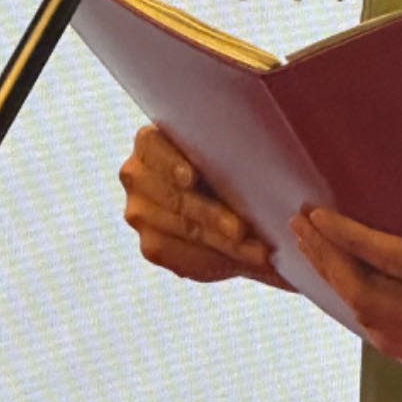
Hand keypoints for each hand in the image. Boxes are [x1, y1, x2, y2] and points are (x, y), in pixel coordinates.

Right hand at [119, 124, 288, 288]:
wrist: (222, 198)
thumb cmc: (230, 162)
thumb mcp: (229, 150)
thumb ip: (233, 147)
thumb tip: (265, 152)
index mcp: (149, 142)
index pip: (152, 147)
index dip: (170, 163)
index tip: (192, 178)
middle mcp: (137, 176)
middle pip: (174, 198)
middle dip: (212, 217)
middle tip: (243, 230)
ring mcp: (139, 213)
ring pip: (184, 231)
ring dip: (224, 244)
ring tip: (259, 251)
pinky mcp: (152, 245)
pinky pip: (183, 257)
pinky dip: (220, 259)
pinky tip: (247, 260)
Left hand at [291, 146, 401, 376]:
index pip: (391, 259)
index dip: (349, 238)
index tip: (316, 216)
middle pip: (367, 296)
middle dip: (330, 261)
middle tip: (302, 229)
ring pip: (376, 325)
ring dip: (344, 291)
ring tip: (321, 260)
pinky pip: (397, 345)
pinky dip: (370, 321)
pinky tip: (364, 306)